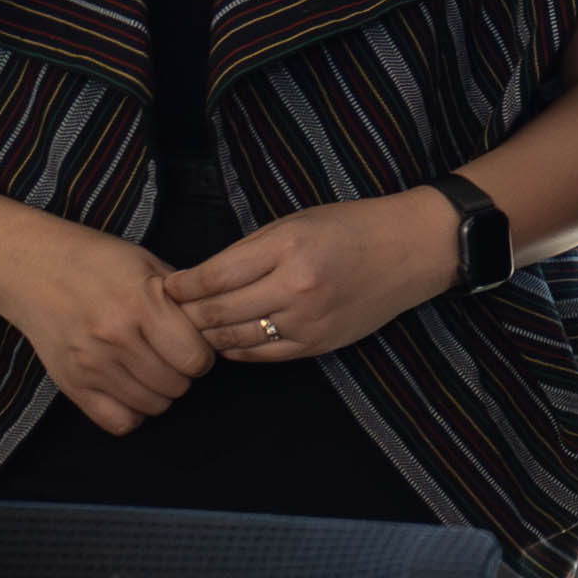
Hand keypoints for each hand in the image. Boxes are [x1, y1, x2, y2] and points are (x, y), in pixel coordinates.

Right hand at [0, 221, 217, 436]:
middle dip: (182, 373)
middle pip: (177, 386)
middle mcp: (115, 338)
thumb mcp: (147, 263)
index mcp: (140, 304)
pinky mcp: (71, 384)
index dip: (202, 354)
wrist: (30, 267)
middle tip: (168, 354)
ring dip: (158, 391)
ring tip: (148, 366)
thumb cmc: (94, 260)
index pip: (195, 359)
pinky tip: (129, 387)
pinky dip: (131, 411)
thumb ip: (183, 297)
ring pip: (152, 406)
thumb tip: (216, 328)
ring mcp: (90, 365)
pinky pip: (118, 422)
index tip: (191, 343)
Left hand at [162, 192, 466, 365]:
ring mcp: (308, 321)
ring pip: (235, 338)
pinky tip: (227, 340)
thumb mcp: (295, 221)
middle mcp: (295, 287)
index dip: (182, 286)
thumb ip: (248, 250)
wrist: (410, 250)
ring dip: (208, 334)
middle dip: (187, 313)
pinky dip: (237, 350)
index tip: (167, 287)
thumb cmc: (350, 227)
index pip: (213, 276)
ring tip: (193, 327)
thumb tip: (199, 278)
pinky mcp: (319, 344)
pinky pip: (262, 355)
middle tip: (169, 313)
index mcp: (287, 247)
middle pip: (218, 311)